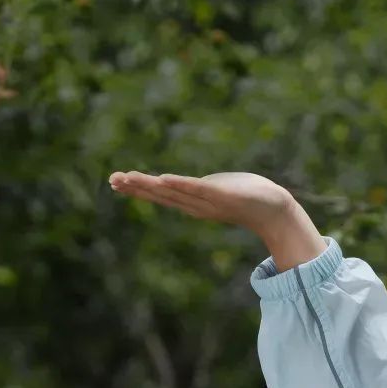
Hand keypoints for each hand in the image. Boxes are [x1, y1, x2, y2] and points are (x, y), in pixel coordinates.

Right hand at [108, 169, 301, 235]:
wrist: (275, 209)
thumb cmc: (246, 198)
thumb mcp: (217, 190)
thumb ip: (199, 189)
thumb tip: (189, 186)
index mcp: (193, 203)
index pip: (160, 194)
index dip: (137, 188)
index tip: (116, 180)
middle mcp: (196, 205)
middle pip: (160, 195)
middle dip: (135, 187)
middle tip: (112, 179)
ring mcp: (207, 201)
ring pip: (173, 192)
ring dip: (150, 185)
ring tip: (129, 178)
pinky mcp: (221, 194)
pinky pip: (197, 188)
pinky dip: (180, 184)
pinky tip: (163, 179)